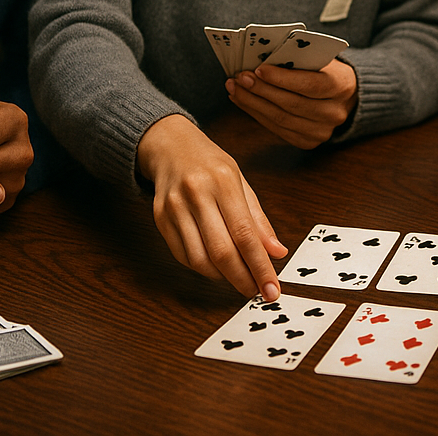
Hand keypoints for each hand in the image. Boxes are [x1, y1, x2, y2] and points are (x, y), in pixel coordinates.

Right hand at [136, 114, 288, 296]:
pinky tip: (216, 268)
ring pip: (199, 259)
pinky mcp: (160, 220)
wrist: (170, 146)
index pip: (245, 233)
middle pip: (221, 251)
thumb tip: (277, 252)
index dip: (260, 266)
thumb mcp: (241, 182)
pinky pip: (183, 256)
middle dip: (243, 279)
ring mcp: (174, 208)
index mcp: (223, 181)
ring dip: (223, 278)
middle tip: (257, 292)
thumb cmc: (211, 164)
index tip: (272, 288)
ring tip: (239, 279)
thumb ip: (258, 220)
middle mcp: (196, 194)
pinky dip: (203, 269)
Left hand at [227, 59, 357, 148]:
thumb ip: (297, 59)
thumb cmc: (326, 71)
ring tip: (235, 88)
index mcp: (341, 86)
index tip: (258, 69)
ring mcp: (321, 131)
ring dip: (253, 103)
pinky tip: (243, 101)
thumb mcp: (320, 59)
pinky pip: (277, 129)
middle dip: (261, 90)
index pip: (309, 85)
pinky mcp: (308, 142)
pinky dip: (257, 114)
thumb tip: (261, 59)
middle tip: (240, 77)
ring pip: (281, 119)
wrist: (346, 96)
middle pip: (291, 104)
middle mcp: (334, 113)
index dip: (282, 78)